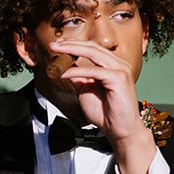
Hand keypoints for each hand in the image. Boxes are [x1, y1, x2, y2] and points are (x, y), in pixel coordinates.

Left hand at [49, 36, 157, 173]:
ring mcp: (121, 70)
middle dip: (70, 44)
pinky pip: (93, 70)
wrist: (119, 130)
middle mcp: (119, 64)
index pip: (92, 48)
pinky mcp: (119, 78)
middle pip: (92, 47)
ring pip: (93, 53)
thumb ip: (79, 77)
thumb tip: (65, 66)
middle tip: (53, 45)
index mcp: (113, 65)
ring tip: (56, 52)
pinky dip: (76, 71)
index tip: (56, 46)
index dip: (73, 45)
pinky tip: (63, 74)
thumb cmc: (106, 112)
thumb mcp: (86, 90)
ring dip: (72, 50)